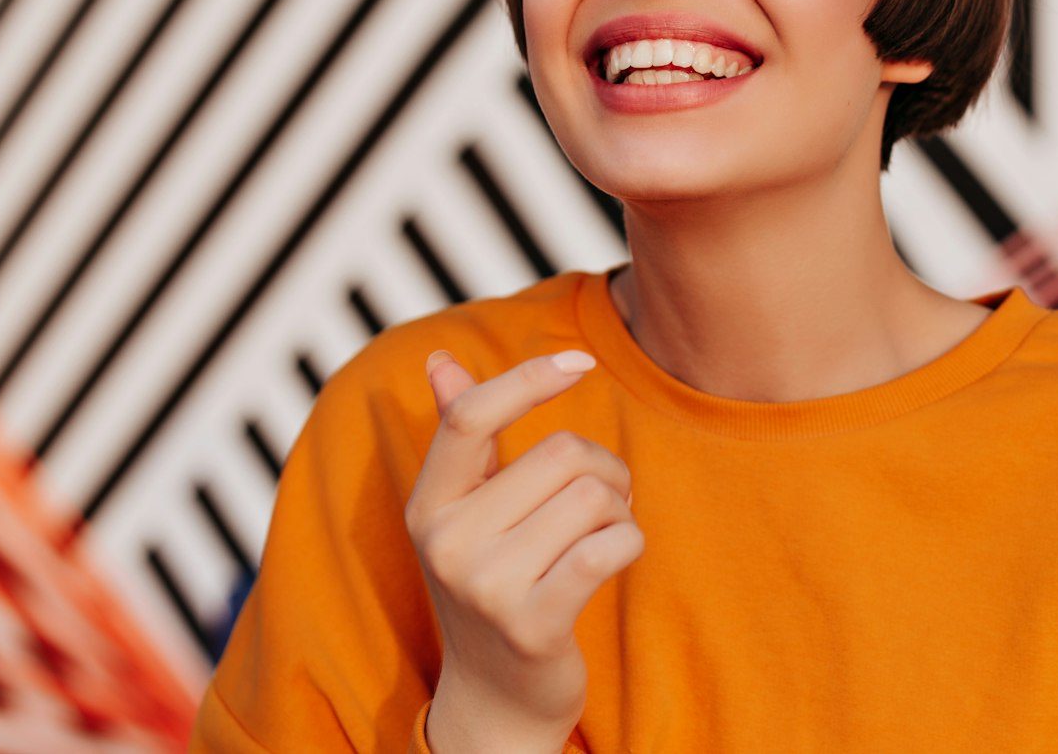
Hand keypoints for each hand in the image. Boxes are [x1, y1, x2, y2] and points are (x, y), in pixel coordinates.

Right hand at [406, 349, 641, 752]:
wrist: (495, 698)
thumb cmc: (493, 583)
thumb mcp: (465, 512)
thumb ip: (460, 436)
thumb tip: (440, 360)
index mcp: (428, 504)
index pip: (470, 416)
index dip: (529, 378)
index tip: (580, 362)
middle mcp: (447, 542)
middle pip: (561, 453)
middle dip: (603, 468)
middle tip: (602, 499)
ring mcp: (486, 587)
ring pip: (593, 497)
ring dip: (618, 509)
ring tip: (603, 533)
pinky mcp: (533, 624)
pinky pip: (610, 547)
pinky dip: (629, 541)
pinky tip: (617, 555)